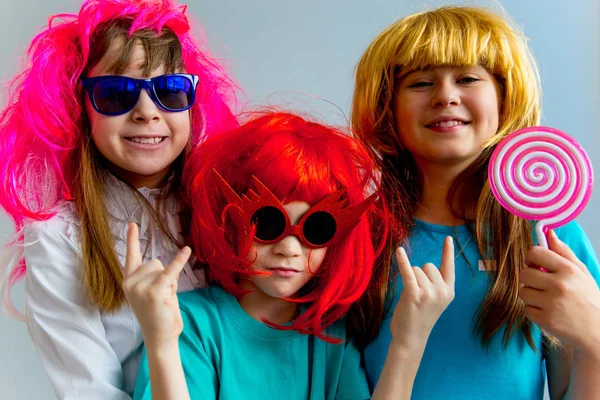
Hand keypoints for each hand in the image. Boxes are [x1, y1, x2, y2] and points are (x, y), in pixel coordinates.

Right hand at [122, 222, 190, 347]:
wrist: (159, 337)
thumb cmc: (158, 314)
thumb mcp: (150, 292)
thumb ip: (152, 276)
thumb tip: (164, 266)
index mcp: (128, 281)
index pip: (130, 256)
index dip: (131, 239)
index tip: (132, 223)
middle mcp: (131, 283)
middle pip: (155, 262)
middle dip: (164, 276)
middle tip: (161, 297)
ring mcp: (141, 287)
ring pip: (163, 269)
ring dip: (170, 283)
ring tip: (165, 300)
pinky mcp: (156, 291)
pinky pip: (170, 271)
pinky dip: (179, 261)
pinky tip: (187, 250)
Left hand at [390, 236, 454, 347]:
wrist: (411, 338)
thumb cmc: (420, 317)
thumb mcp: (435, 300)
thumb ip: (434, 284)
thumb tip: (422, 268)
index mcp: (449, 292)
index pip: (449, 267)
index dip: (448, 252)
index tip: (448, 238)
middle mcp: (442, 291)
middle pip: (427, 266)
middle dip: (419, 275)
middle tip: (417, 295)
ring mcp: (429, 293)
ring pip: (416, 270)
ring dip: (410, 280)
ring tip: (410, 298)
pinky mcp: (414, 294)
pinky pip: (408, 272)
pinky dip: (402, 261)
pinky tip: (398, 251)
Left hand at [519, 229, 599, 354]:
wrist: (597, 331)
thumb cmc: (588, 299)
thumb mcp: (581, 273)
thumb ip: (563, 252)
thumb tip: (548, 233)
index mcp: (568, 270)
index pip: (534, 253)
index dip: (532, 258)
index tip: (537, 265)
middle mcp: (558, 285)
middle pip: (524, 272)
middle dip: (530, 278)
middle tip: (542, 284)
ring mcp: (551, 303)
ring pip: (523, 291)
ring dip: (531, 295)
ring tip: (547, 300)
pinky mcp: (545, 319)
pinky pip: (526, 309)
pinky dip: (534, 310)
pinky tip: (548, 312)